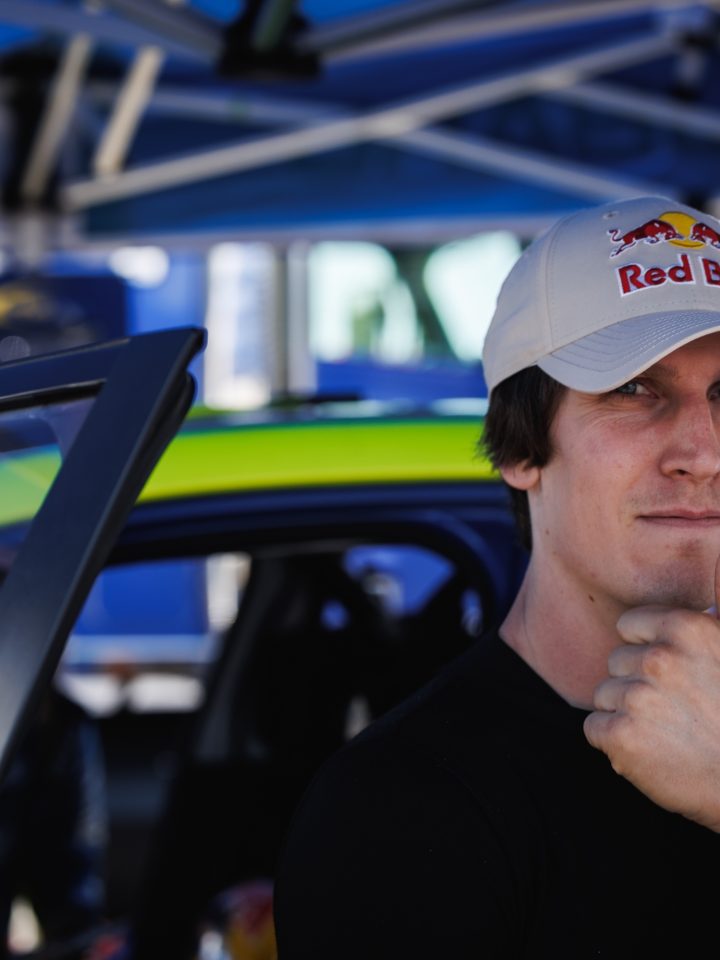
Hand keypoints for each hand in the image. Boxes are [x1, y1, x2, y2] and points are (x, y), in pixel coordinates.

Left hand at [584, 556, 719, 830]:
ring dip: (626, 714)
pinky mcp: (621, 736)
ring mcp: (638, 697)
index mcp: (687, 629)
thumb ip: (707, 626)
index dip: (644, 649)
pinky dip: (614, 742)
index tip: (666, 673)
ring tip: (667, 734)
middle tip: (674, 711)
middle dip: (636, 684)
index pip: (629, 624)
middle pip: (616, 661)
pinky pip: (595, 727)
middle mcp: (659, 658)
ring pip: (605, 695)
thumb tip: (704, 606)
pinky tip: (650, 752)